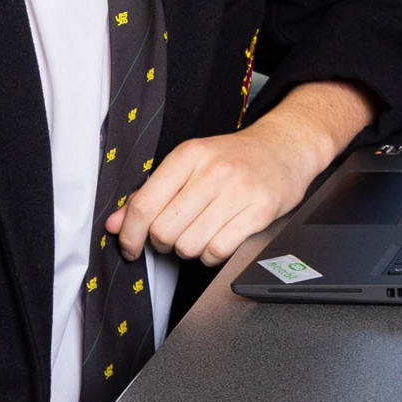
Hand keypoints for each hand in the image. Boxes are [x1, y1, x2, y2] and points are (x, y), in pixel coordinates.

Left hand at [113, 81, 372, 265]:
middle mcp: (213, 171)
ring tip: (198, 233)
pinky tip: (217, 240)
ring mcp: (239, 191)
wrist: (287, 147)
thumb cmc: (234, 158)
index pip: (145, 204)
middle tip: (173, 235)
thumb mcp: (190, 164)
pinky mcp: (260, 212)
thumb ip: (150, 192)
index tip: (129, 246)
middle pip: (165, 230)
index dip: (130, 234)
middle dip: (162, 242)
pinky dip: (211, 255)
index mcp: (189, 154)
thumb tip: (115, 224)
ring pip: (189, 245)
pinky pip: (218, 251)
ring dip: (188, 249)